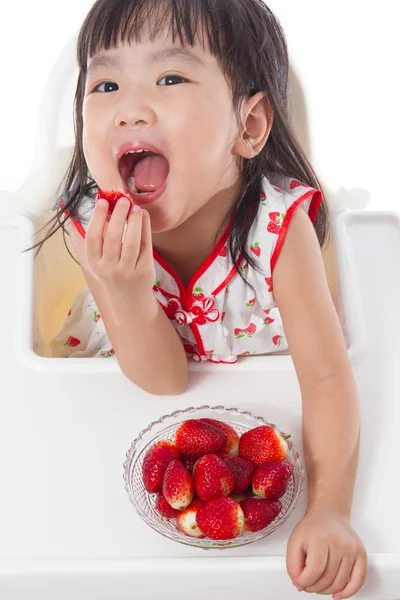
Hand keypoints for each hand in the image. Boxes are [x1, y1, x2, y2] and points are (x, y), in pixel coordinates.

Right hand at [85, 195, 155, 312]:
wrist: (129, 299)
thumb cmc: (113, 272)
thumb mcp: (101, 260)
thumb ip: (102, 237)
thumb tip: (107, 206)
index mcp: (94, 263)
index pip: (93, 238)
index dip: (96, 218)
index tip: (102, 201)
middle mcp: (109, 268)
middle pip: (113, 238)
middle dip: (118, 216)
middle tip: (123, 200)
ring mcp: (127, 271)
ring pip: (131, 242)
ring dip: (134, 221)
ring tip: (135, 207)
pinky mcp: (144, 271)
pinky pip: (146, 246)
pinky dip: (145, 228)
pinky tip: (144, 216)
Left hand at [286, 509, 366, 598]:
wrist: (329, 515)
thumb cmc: (312, 528)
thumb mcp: (295, 541)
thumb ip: (292, 564)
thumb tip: (299, 583)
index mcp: (321, 538)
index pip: (314, 570)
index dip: (304, 581)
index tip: (299, 582)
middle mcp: (339, 543)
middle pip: (327, 578)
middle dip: (314, 587)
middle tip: (307, 584)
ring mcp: (352, 549)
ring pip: (340, 582)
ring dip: (327, 590)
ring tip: (318, 585)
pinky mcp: (361, 554)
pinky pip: (358, 580)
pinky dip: (348, 592)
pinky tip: (338, 594)